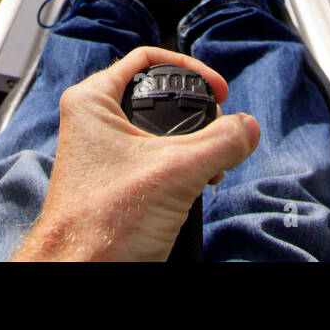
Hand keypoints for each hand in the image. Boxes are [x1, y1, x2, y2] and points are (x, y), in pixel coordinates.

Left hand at [12, 46, 259, 260]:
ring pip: (159, 131)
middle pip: (156, 96)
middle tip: (220, 132)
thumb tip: (248, 127)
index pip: (147, 58)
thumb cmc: (101, 224)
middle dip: (196, 115)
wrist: (82, 272)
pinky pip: (155, 158)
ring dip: (193, 145)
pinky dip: (181, 166)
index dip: (190, 68)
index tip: (217, 90)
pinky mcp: (114, 179)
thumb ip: (220, 143)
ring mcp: (102, 151)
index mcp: (92, 101)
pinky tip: (198, 184)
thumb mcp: (176, 172)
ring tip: (213, 165)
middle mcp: (93, 120)